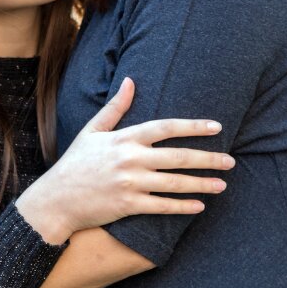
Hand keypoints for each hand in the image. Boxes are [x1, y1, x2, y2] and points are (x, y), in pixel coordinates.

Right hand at [16, 77, 233, 243]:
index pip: (166, 127)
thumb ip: (115, 107)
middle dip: (208, 158)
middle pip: (178, 156)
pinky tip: (200, 206)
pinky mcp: (128, 205)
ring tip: (222, 184)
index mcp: (124, 138)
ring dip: (202, 183)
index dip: (193, 126)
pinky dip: (182, 207)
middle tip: (230, 160)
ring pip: (175, 183)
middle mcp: (130, 159)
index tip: (217, 126)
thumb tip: (131, 80)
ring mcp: (130, 183)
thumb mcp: (92, 130)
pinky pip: (162, 206)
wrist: (56, 199)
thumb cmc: (75, 163)